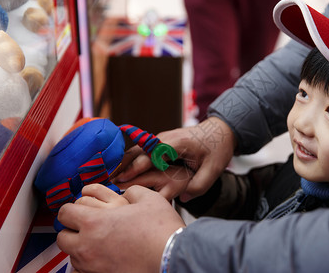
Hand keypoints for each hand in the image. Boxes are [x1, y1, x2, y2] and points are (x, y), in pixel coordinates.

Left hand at [57, 185, 184, 272]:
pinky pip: (85, 270)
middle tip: (86, 226)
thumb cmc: (161, 231)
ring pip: (72, 256)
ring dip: (81, 247)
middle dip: (71, 230)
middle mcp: (88, 246)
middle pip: (62, 237)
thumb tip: (128, 193)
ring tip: (99, 241)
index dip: (72, 208)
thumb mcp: (149, 199)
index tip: (79, 209)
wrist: (171, 258)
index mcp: (95, 222)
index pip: (65, 213)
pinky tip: (106, 256)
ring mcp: (93, 265)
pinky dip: (91, 262)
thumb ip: (133, 191)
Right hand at [113, 117, 235, 201]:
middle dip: (122, 164)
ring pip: (138, 149)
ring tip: (109, 176)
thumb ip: (199, 185)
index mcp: (177, 143)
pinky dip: (131, 159)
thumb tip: (182, 198)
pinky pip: (143, 150)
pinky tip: (122, 170)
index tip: (122, 179)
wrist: (221, 131)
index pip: (151, 155)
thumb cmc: (218, 149)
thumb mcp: (214, 169)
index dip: (136, 167)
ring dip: (124, 161)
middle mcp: (166, 138)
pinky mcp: (162, 142)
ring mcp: (162, 139)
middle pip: (139, 150)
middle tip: (107, 180)